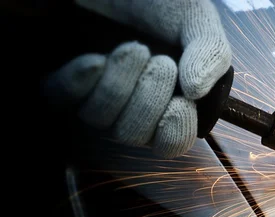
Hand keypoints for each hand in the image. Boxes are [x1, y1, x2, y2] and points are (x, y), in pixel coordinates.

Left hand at [44, 0, 231, 157]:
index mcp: (171, 99)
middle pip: (135, 135)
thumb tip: (198, 92)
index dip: (175, 132)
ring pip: (102, 119)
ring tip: (133, 49)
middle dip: (149, 100)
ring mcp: (97, 95)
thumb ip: (210, 53)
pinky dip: (80, 83)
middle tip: (160, 61)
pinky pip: (63, 99)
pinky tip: (94, 60)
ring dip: (119, 86)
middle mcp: (133, 105)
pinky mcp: (64, 80)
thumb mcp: (195, 19)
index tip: (181, 104)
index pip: (171, 142)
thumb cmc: (159, 0)